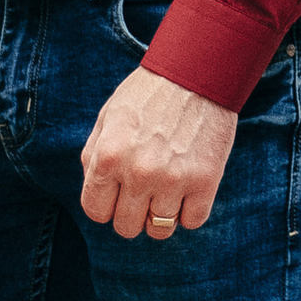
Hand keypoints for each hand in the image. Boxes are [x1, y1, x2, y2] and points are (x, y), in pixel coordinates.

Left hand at [80, 66, 238, 239]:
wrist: (199, 70)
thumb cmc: (150, 93)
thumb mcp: (108, 117)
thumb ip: (94, 157)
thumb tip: (97, 195)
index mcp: (109, 157)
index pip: (97, 212)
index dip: (107, 204)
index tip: (120, 191)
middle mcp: (139, 173)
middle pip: (127, 226)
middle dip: (133, 211)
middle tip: (146, 190)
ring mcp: (174, 178)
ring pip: (160, 229)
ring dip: (162, 214)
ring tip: (168, 190)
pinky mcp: (206, 179)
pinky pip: (193, 221)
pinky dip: (190, 212)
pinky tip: (189, 190)